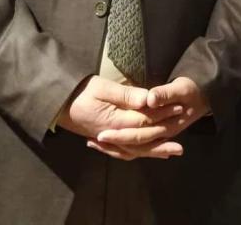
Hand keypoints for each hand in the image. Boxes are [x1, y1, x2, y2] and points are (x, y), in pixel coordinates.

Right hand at [57, 75, 180, 146]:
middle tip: (182, 140)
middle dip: (164, 138)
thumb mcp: (101, 87)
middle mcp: (114, 135)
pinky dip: (139, 153)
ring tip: (171, 152)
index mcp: (115, 122)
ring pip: (136, 149)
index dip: (163, 114)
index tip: (179, 106)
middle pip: (143, 141)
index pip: (145, 121)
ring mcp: (110, 139)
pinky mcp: (106, 139)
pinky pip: (125, 151)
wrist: (58, 103)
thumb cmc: (79, 91)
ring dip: (154, 151)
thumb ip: (125, 94)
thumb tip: (147, 99)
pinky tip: (148, 152)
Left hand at [91, 77, 209, 160]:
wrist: (206, 94)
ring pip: (134, 149)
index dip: (119, 136)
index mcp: (166, 126)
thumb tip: (148, 100)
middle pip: (133, 146)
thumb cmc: (193, 89)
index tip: (100, 134)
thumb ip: (165, 93)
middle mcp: (161, 135)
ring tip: (93, 144)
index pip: (138, 135)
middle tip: (91, 141)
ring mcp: (159, 135)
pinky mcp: (156, 133)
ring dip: (115, 148)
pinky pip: (137, 145)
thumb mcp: (181, 87)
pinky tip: (109, 142)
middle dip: (112, 144)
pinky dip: (122, 145)